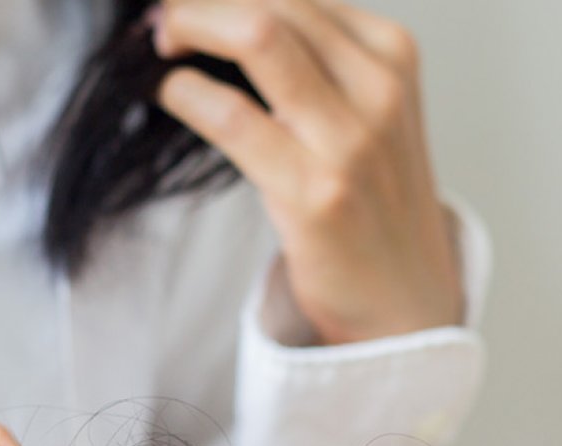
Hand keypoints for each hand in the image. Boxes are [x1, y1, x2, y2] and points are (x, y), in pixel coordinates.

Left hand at [154, 0, 463, 344]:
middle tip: (159, 17)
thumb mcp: (363, 111)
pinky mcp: (316, 191)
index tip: (183, 3)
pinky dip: (185, 92)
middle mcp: (379, 85)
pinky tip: (167, 92)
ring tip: (157, 45)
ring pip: (256, 36)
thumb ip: (313, 62)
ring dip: (189, 27)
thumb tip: (223, 18)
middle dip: (200, 2)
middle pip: (273, 0)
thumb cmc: (368, 201)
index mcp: (391, 53)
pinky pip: (232, 116)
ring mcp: (351, 139)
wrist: (404, 299)